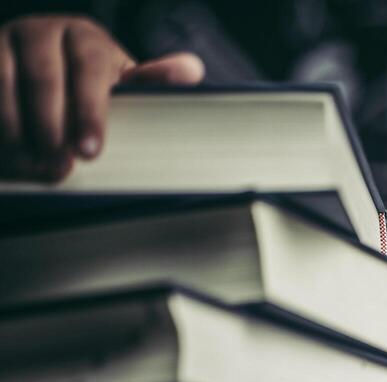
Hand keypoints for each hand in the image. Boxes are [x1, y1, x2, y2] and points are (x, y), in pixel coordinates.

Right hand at [0, 14, 203, 181]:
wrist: (42, 75)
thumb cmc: (90, 86)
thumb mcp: (122, 84)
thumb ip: (151, 81)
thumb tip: (191, 69)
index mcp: (84, 37)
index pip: (90, 68)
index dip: (90, 113)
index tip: (90, 152)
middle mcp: (41, 32)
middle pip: (44, 77)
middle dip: (52, 127)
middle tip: (59, 167)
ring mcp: (3, 42)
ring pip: (4, 83)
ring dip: (18, 129)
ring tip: (33, 166)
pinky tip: (7, 152)